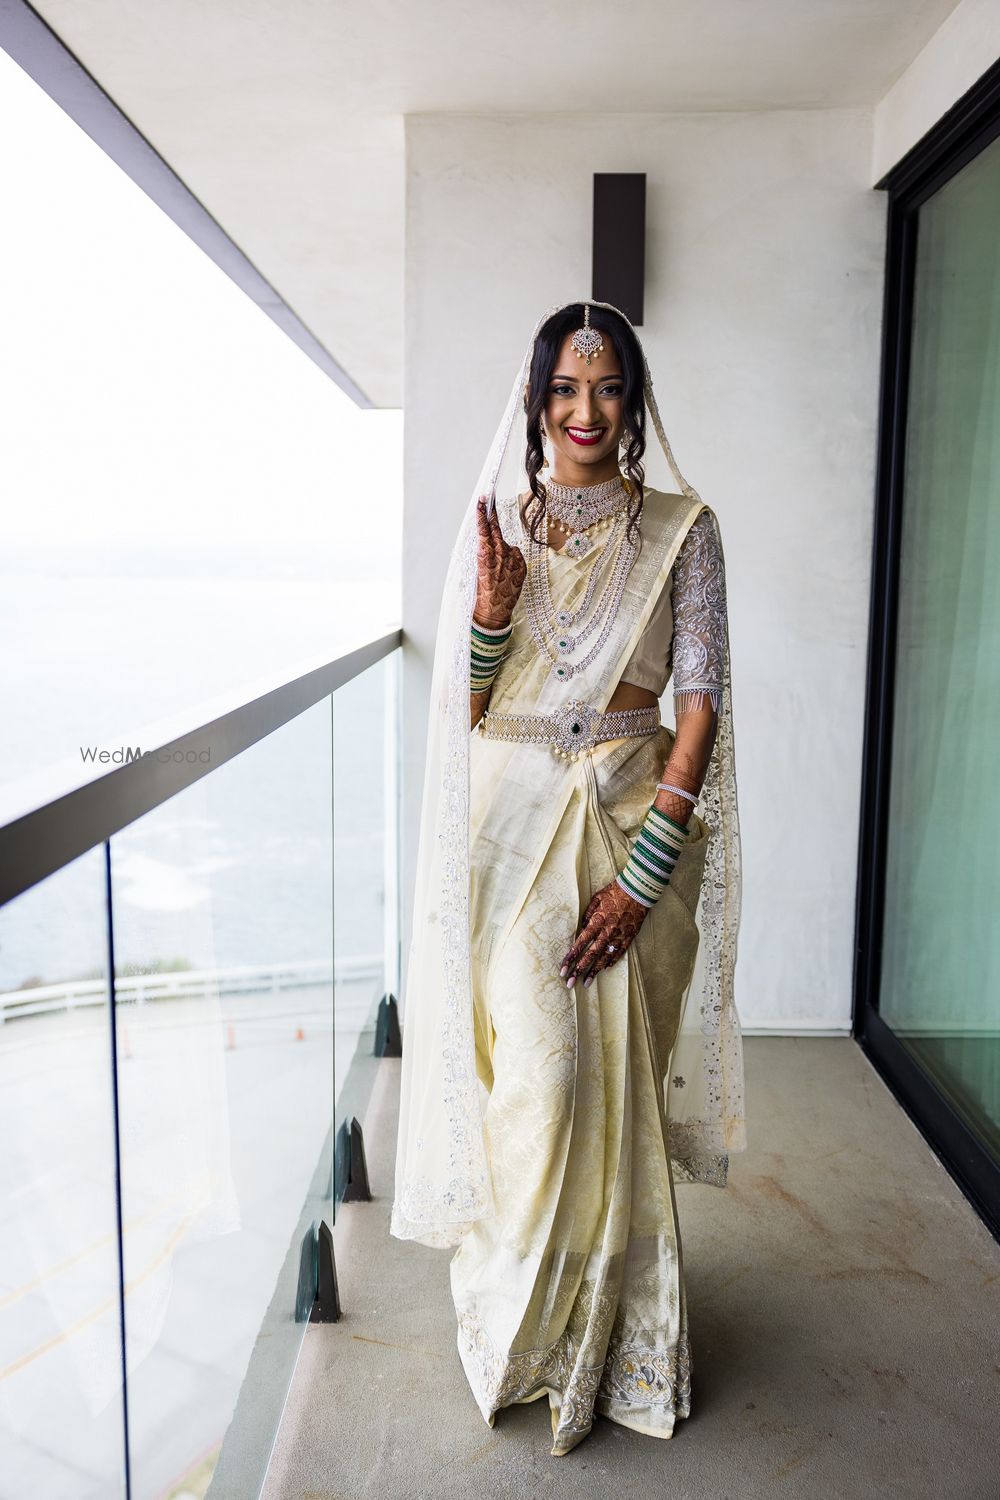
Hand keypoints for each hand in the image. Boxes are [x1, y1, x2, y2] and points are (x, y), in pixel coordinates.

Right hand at [474, 496, 525, 627]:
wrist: (495, 611)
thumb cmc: (482, 593)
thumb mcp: (477, 570)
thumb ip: (485, 554)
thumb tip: (492, 544)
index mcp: (485, 555)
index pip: (484, 528)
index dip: (483, 512)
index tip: (483, 499)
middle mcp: (500, 554)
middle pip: (496, 529)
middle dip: (492, 515)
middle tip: (490, 501)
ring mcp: (513, 559)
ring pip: (505, 545)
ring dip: (500, 549)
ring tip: (495, 566)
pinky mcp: (522, 566)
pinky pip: (515, 555)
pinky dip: (510, 559)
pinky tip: (505, 572)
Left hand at [559, 879, 648, 987]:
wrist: (638, 890)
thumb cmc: (615, 891)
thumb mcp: (596, 899)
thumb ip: (588, 915)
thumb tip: (582, 928)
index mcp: (596, 922)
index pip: (580, 944)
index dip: (570, 958)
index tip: (563, 969)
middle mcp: (606, 932)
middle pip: (590, 955)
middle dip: (578, 970)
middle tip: (569, 983)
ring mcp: (618, 936)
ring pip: (604, 958)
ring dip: (594, 971)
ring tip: (586, 983)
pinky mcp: (629, 937)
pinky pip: (619, 953)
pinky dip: (611, 961)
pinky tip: (604, 969)